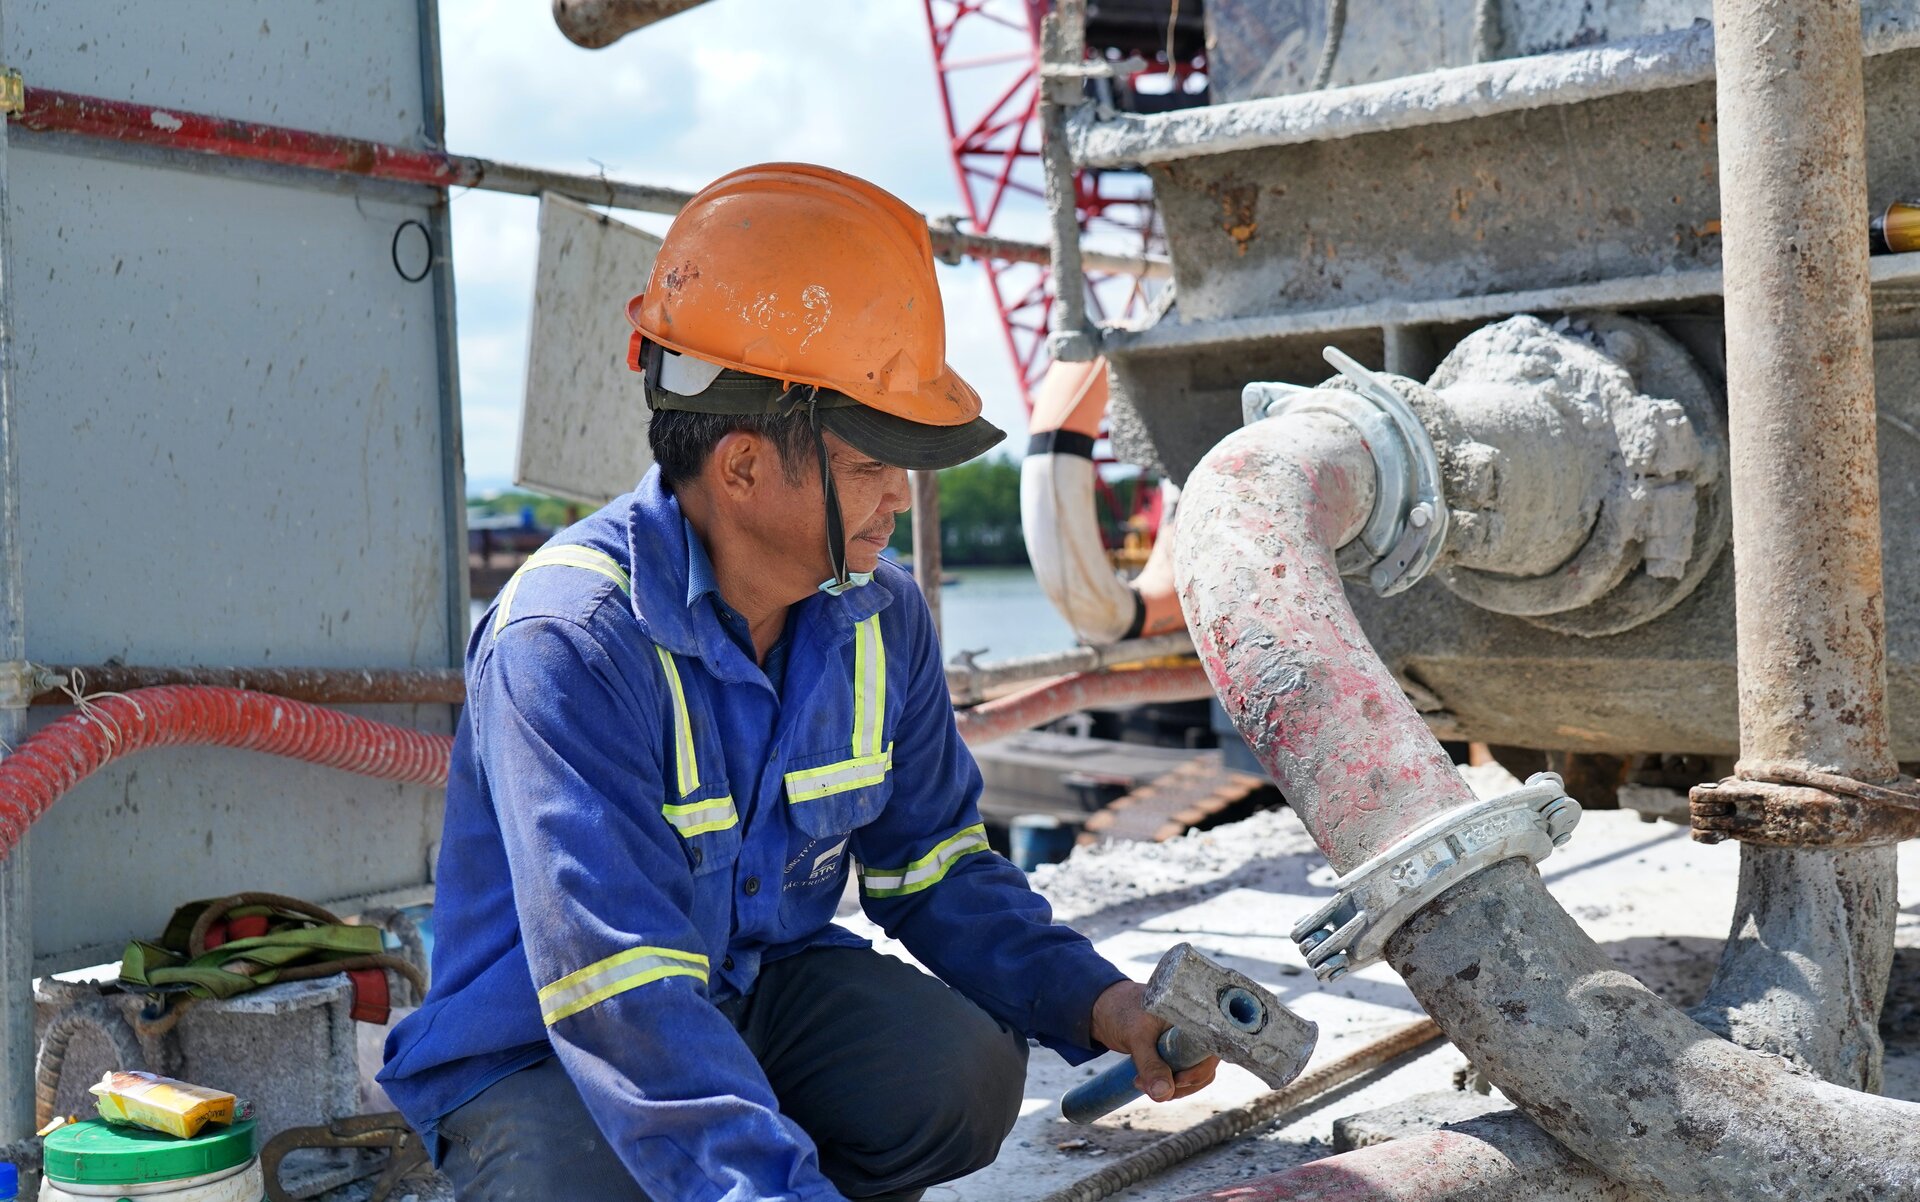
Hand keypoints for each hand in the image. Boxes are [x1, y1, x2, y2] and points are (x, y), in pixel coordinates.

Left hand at [1088, 980, 1217, 1102]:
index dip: (1199, 1070)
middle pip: (1204, 1069)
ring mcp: (1185, 1045)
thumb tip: (1164, 1094)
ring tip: (1141, 1083)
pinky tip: (1144, 1082)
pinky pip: (1180, 1076)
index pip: (1211, 1051)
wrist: (1102, 1008)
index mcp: (1194, 1019)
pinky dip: (1166, 1085)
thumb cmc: (1122, 1011)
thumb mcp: (1137, 1037)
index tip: (1176, 1080)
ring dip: (1171, 1088)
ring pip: (1193, 1077)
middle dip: (1180, 1084)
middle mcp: (1194, 1032)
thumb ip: (1150, 1065)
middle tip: (1149, 1085)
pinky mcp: (1174, 1055)